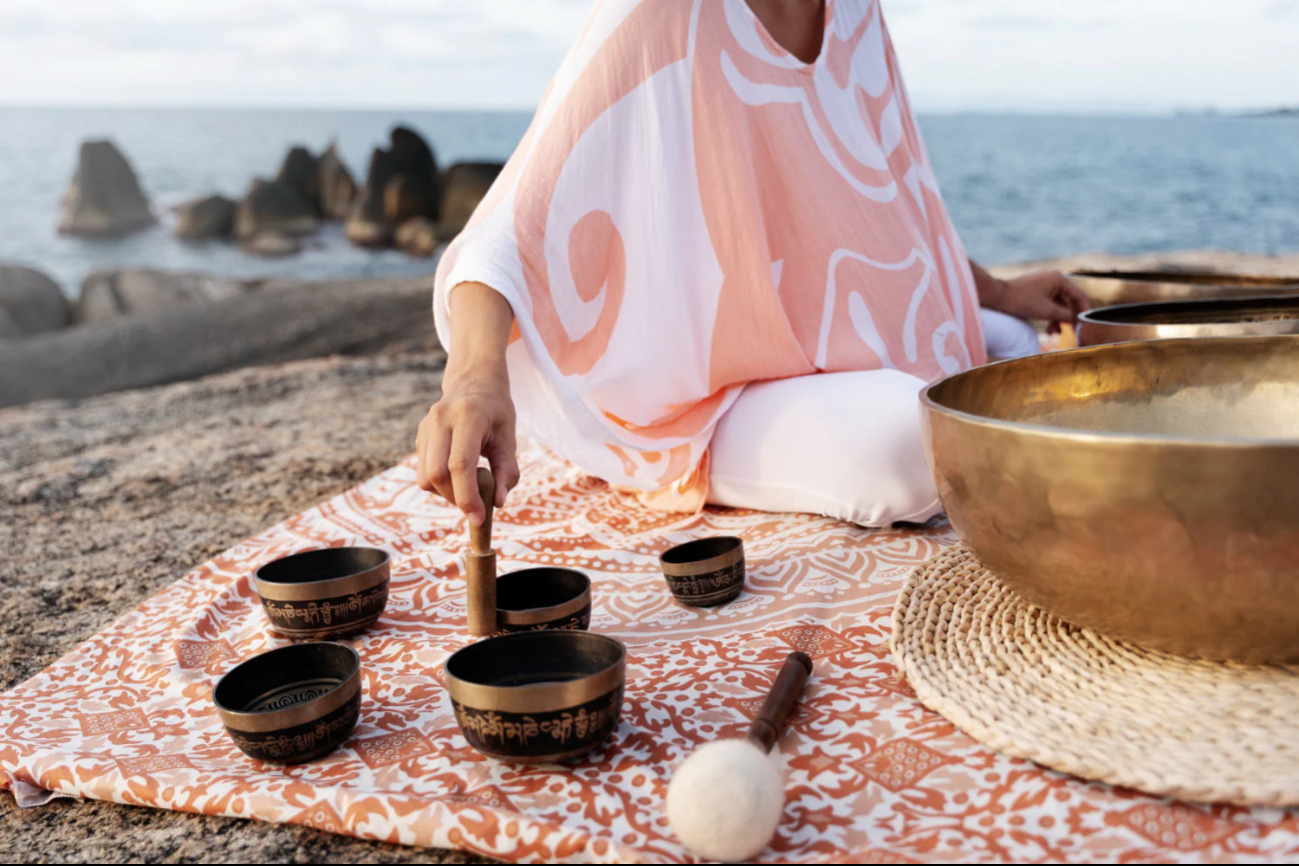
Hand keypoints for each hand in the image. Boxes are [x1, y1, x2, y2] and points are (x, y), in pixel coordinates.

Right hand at [415, 362, 519, 525]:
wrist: (473, 380)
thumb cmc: (496, 410)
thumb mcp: (509, 435)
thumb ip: (507, 469)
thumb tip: (498, 502)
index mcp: (467, 416)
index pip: (459, 464)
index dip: (467, 496)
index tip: (479, 518)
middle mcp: (440, 419)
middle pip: (436, 474)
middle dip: (456, 498)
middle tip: (476, 505)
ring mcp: (425, 427)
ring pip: (425, 477)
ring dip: (446, 493)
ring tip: (468, 485)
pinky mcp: (419, 436)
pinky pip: (423, 472)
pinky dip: (440, 483)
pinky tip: (457, 474)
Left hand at [989, 270, 1089, 333]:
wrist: (997, 297)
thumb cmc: (1021, 301)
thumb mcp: (1047, 311)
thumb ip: (1065, 315)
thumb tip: (1076, 319)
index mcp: (1059, 279)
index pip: (1079, 295)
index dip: (1084, 311)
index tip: (1086, 324)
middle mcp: (1054, 279)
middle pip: (1069, 300)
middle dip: (1070, 317)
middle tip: (1074, 331)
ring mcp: (1045, 284)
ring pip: (1058, 304)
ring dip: (1059, 319)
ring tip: (1055, 333)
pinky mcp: (1037, 291)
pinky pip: (1049, 304)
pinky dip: (1050, 315)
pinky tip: (1049, 329)